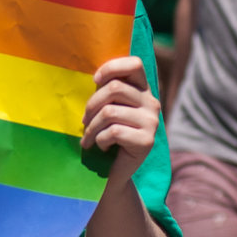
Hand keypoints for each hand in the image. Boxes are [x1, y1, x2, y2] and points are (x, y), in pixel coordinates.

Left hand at [82, 56, 158, 185]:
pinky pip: (113, 132)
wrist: (114, 172)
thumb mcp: (107, 108)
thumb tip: (92, 75)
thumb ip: (106, 91)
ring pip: (110, 112)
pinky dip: (99, 141)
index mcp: (143, 90)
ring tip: (88, 138)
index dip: (112, 67)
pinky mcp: (147, 141)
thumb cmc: (105, 135)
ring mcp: (152, 122)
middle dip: (91, 104)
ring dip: (91, 127)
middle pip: (114, 87)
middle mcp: (152, 103)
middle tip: (84, 121)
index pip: (135, 64)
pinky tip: (101, 147)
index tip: (94, 80)